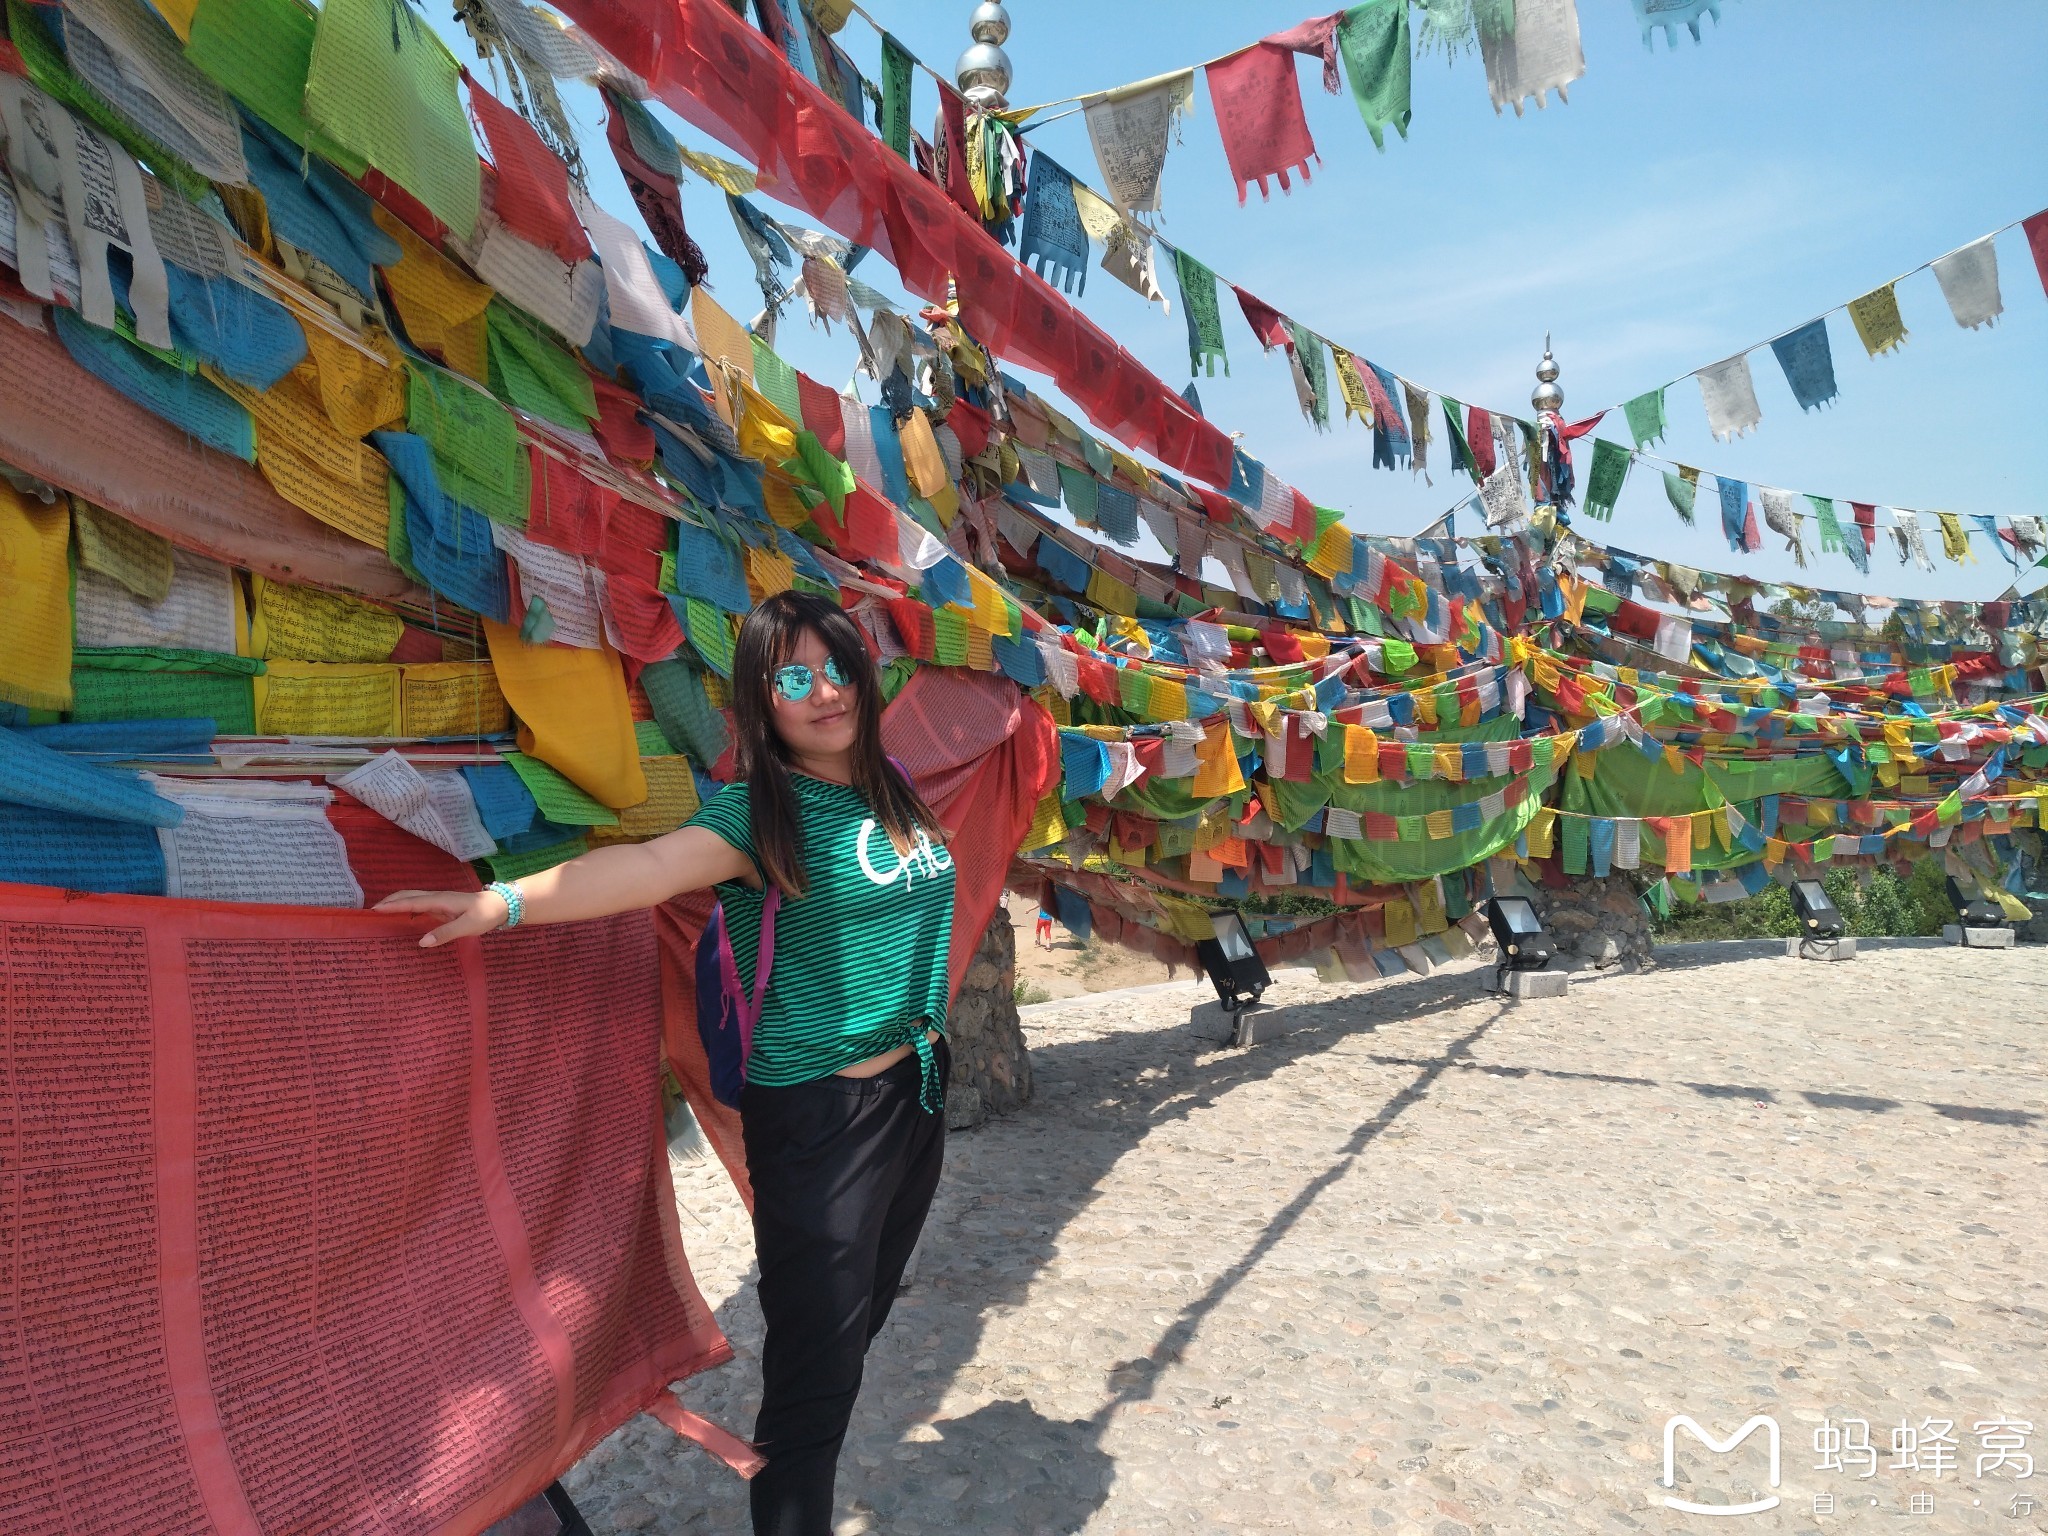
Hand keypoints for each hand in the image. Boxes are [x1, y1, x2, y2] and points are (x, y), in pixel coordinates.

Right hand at [374, 888, 509, 947]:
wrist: (501, 906)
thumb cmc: (485, 915)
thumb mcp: (467, 926)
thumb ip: (445, 933)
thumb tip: (422, 941)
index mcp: (439, 900)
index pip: (411, 901)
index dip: (392, 906)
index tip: (374, 911)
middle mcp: (436, 898)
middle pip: (407, 895)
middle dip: (389, 902)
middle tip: (371, 913)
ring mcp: (439, 901)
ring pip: (412, 898)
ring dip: (396, 903)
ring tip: (381, 915)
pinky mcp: (442, 907)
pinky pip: (419, 905)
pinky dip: (406, 908)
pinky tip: (403, 918)